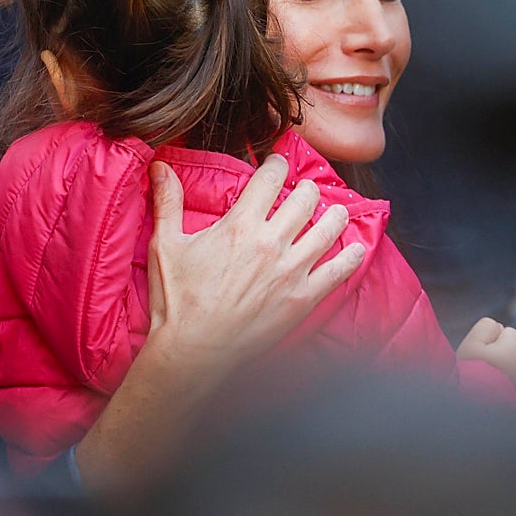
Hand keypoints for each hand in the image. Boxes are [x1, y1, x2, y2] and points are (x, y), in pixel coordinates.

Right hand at [75, 154, 361, 491]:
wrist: (192, 352)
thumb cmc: (176, 300)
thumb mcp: (165, 245)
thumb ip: (168, 202)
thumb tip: (159, 166)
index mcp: (239, 225)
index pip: (270, 178)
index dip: (277, 164)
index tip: (278, 163)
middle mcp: (271, 243)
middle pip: (305, 198)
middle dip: (306, 188)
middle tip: (304, 190)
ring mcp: (291, 272)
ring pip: (328, 229)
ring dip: (334, 214)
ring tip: (335, 210)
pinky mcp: (303, 299)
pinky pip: (338, 271)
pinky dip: (351, 257)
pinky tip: (356, 248)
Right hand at [456, 317, 515, 399]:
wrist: (477, 411)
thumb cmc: (472, 376)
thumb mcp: (471, 344)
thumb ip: (485, 327)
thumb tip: (497, 325)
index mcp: (515, 349)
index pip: (508, 331)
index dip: (491, 339)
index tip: (480, 352)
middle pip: (512, 351)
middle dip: (499, 355)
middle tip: (481, 368)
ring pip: (513, 368)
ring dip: (502, 372)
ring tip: (485, 383)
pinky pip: (514, 386)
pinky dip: (506, 387)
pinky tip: (492, 394)